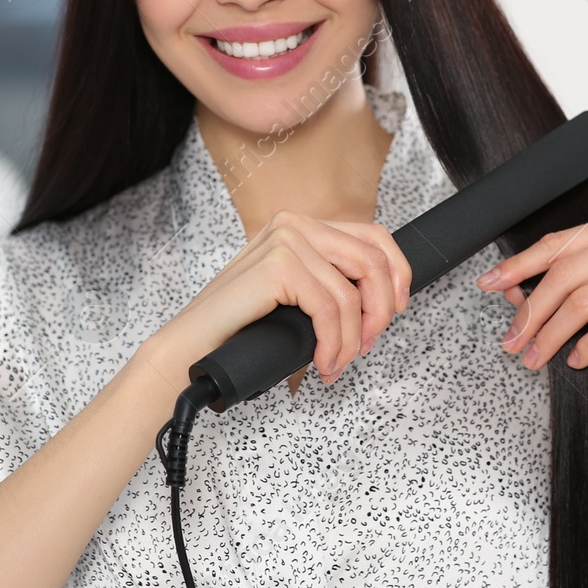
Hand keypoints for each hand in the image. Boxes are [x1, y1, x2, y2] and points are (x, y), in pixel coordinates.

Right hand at [155, 210, 411, 384]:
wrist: (190, 348)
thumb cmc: (239, 328)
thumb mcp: (296, 298)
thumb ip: (329, 283)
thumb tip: (384, 298)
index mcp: (300, 226)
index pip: (374, 237)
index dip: (397, 275)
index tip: (396, 310)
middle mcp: (294, 224)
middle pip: (373, 260)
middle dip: (380, 310)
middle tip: (365, 345)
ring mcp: (285, 240)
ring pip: (353, 293)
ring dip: (353, 338)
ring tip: (337, 362)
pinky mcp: (278, 265)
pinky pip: (331, 309)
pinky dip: (334, 343)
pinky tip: (323, 363)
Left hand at [473, 210, 587, 385]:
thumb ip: (573, 286)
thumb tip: (513, 295)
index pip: (561, 242)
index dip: (520, 264)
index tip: (489, 284)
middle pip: (566, 272)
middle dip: (531, 309)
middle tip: (512, 340)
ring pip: (583, 300)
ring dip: (551, 334)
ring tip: (535, 358)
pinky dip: (586, 345)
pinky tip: (576, 360)